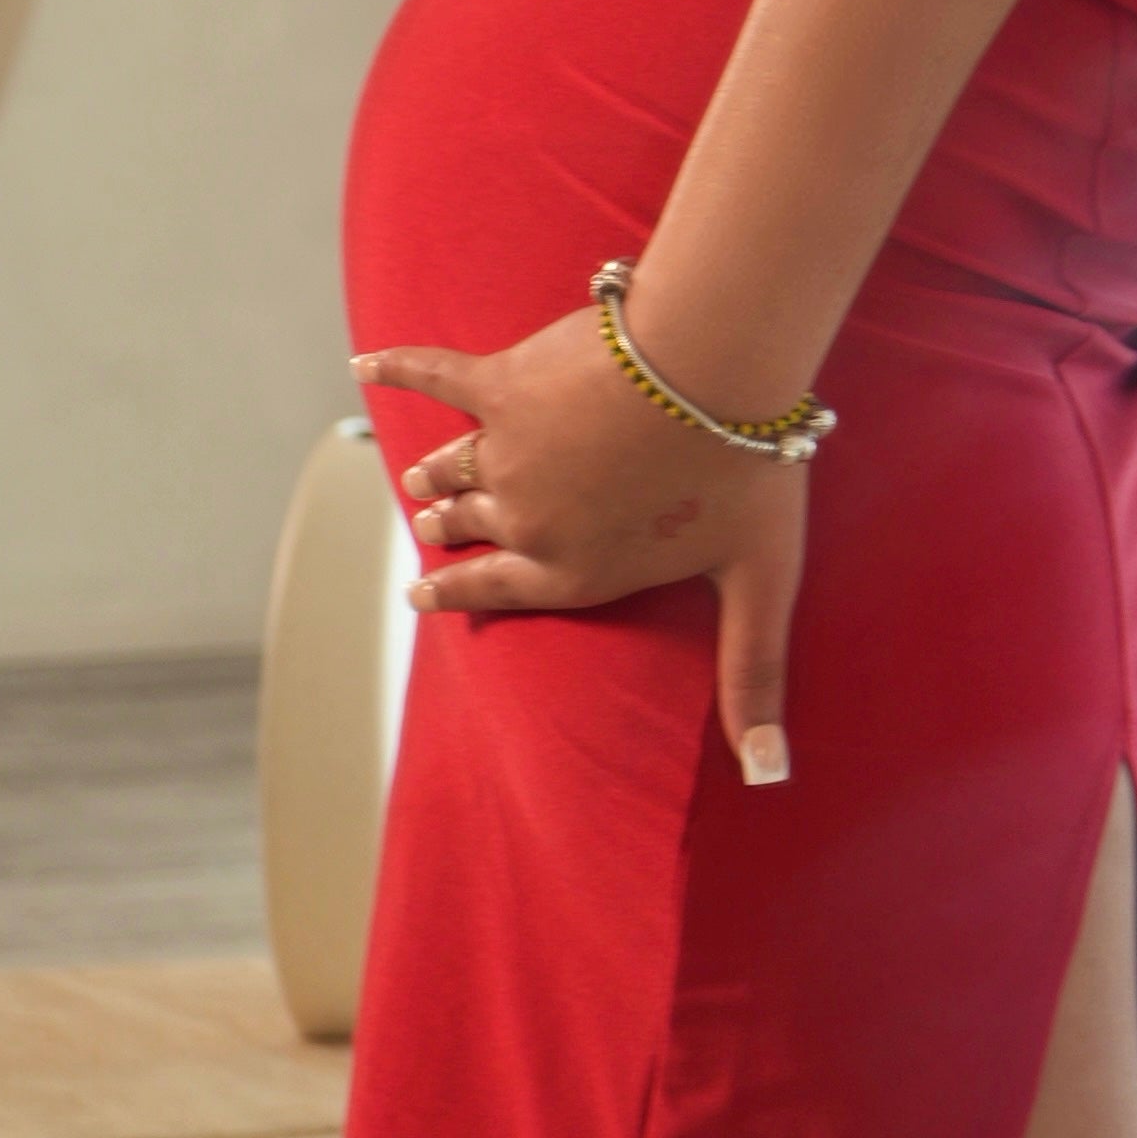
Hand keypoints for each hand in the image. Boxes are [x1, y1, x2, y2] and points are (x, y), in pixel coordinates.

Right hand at [356, 309, 807, 788]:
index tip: (422, 594)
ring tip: (418, 475)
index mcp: (577, 572)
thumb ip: (753, 674)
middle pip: (473, 525)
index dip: (458, 594)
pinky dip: (396, 369)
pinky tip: (367, 364)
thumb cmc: (742, 467)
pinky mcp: (502, 384)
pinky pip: (432, 377)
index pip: (500, 592)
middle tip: (432, 519)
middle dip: (450, 527)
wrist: (718, 363)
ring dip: (433, 473)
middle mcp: (528, 521)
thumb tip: (769, 774)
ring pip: (453, 467)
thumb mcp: (759, 580)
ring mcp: (507, 453)